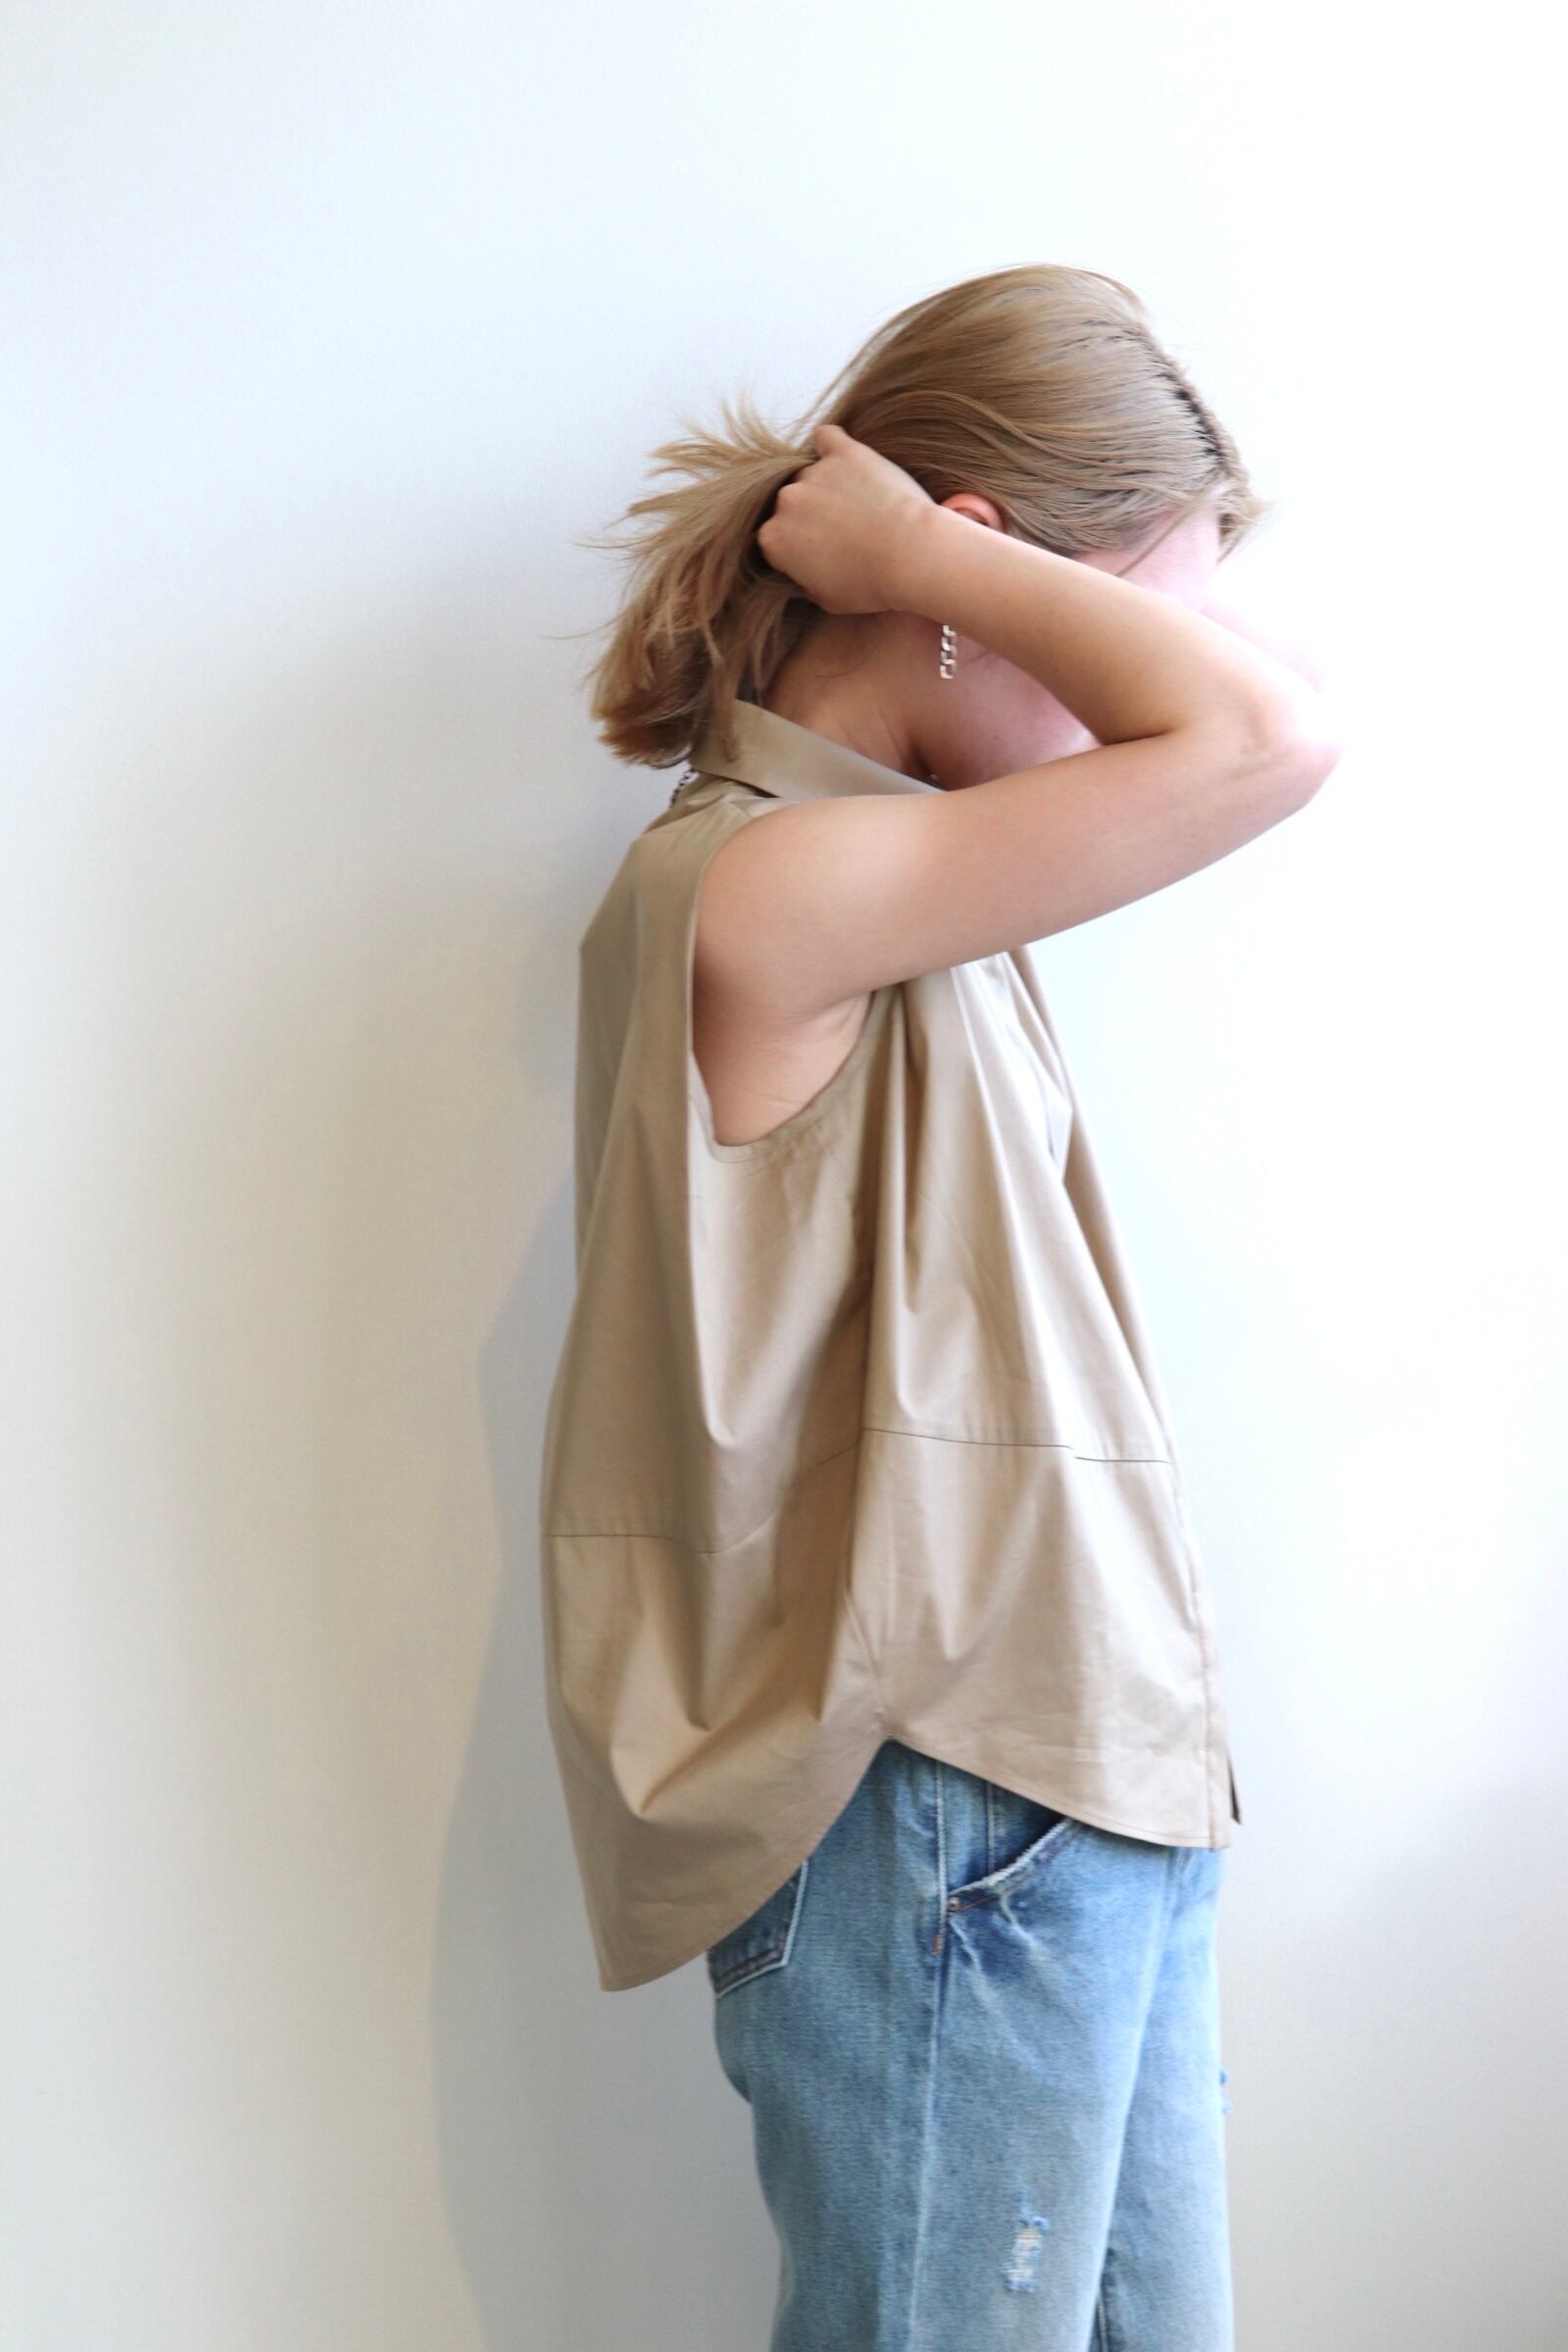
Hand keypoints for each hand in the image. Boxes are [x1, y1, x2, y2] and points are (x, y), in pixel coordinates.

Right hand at [755, 421, 936, 613]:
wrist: (912, 556)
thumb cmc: (872, 586)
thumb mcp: (828, 601)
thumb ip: (805, 583)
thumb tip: (801, 576)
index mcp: (774, 540)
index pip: (775, 539)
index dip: (796, 547)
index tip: (819, 554)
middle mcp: (786, 502)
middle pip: (791, 504)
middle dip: (810, 515)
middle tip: (844, 529)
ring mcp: (814, 473)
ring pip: (811, 475)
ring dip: (827, 485)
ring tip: (859, 503)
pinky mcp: (844, 452)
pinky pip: (827, 438)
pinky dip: (833, 447)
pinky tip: (847, 459)